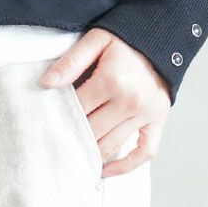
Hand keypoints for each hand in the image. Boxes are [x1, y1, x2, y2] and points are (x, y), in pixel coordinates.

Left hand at [40, 27, 171, 177]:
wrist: (163, 36)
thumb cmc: (126, 37)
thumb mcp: (96, 39)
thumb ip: (71, 61)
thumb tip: (46, 83)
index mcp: (112, 80)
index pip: (78, 108)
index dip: (59, 114)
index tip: (45, 121)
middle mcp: (131, 102)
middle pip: (93, 130)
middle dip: (72, 137)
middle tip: (53, 144)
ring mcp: (147, 114)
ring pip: (113, 144)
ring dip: (92, 154)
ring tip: (71, 159)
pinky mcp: (159, 121)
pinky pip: (145, 152)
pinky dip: (126, 166)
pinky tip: (104, 170)